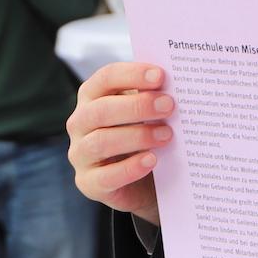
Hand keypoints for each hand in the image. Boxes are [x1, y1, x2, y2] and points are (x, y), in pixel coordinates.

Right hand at [65, 61, 173, 226]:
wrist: (142, 182)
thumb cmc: (143, 135)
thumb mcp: (145, 113)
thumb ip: (153, 97)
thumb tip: (177, 85)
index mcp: (92, 96)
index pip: (105, 78)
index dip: (132, 74)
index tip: (161, 76)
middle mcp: (80, 123)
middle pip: (101, 110)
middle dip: (137, 106)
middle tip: (169, 106)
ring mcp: (80, 154)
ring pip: (100, 142)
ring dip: (137, 136)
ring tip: (166, 135)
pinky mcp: (88, 183)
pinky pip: (105, 176)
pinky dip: (130, 168)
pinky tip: (152, 160)